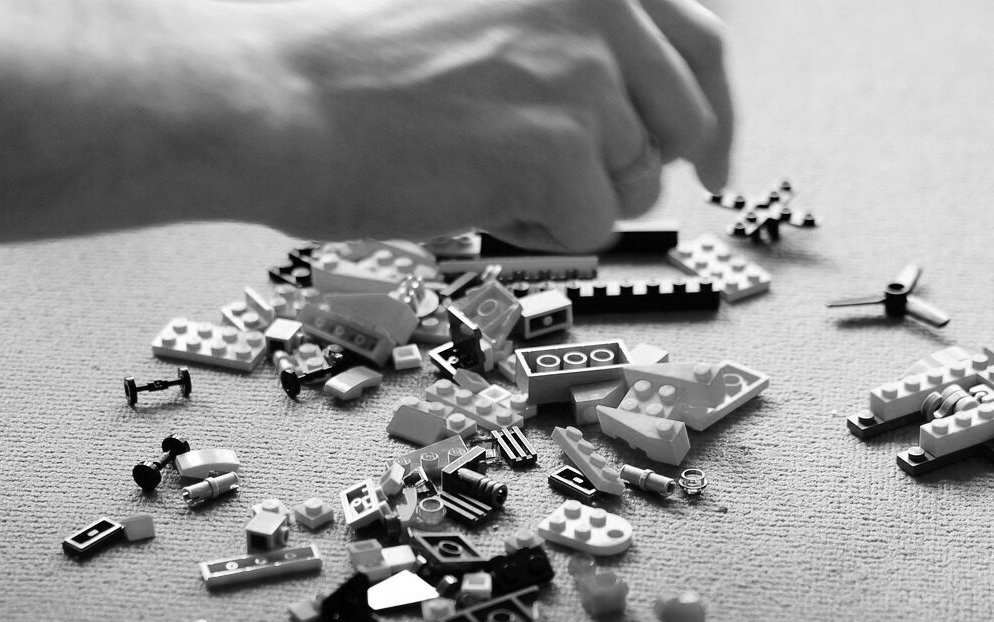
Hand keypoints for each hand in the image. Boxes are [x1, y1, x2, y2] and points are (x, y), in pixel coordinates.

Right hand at [242, 0, 732, 250]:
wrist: (280, 101)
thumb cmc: (362, 70)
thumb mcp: (493, 14)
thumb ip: (578, 46)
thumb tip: (655, 123)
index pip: (702, 42)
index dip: (713, 113)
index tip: (713, 162)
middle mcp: (599, 8)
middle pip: (680, 126)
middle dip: (630, 169)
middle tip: (571, 190)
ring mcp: (583, 76)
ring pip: (633, 183)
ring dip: (568, 196)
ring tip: (480, 166)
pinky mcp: (559, 148)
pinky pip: (590, 226)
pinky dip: (535, 228)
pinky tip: (471, 194)